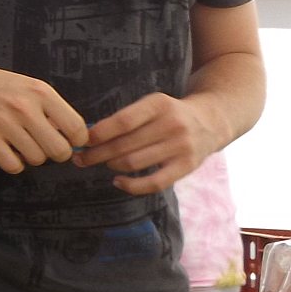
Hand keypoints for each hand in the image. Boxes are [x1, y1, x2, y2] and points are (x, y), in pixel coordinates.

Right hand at [0, 56, 87, 172]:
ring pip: (37, 159)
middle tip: (45, 146)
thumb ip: (50, 108)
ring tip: (22, 145)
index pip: (76, 127)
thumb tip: (71, 136)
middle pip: (59, 150)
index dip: (77, 140)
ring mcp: (4, 124)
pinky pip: (13, 166)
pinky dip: (14, 164)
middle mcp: (24, 108)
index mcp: (40, 92)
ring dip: (32, 157)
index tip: (69, 141)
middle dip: (56, 154)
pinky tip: (8, 152)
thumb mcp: (28, 86)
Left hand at [77, 92, 223, 193]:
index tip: (81, 140)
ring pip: (134, 163)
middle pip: (124, 145)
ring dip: (110, 165)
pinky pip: (154, 183)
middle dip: (96, 153)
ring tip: (98, 163)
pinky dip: (131, 186)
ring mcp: (181, 146)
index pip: (122, 121)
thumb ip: (126, 118)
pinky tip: (117, 181)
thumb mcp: (152, 105)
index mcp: (159, 104)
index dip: (98, 133)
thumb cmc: (168, 114)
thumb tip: (88, 137)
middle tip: (80, 158)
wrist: (212, 121)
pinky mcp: (187, 166)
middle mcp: (172, 124)